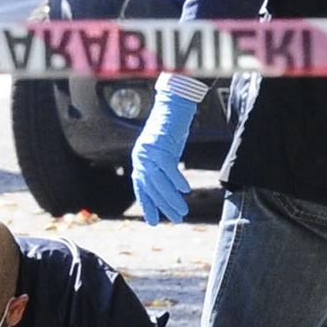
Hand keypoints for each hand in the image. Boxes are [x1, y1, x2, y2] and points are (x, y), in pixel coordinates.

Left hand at [132, 77, 199, 223]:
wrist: (174, 105)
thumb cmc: (171, 129)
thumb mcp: (165, 152)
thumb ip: (163, 168)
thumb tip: (171, 187)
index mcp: (141, 160)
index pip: (142, 187)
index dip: (148, 205)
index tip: (154, 221)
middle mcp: (141, 157)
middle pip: (152, 188)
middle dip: (164, 206)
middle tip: (177, 218)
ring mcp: (148, 151)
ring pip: (159, 181)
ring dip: (172, 198)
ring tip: (183, 210)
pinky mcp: (159, 145)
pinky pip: (168, 168)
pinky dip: (177, 180)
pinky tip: (186, 190)